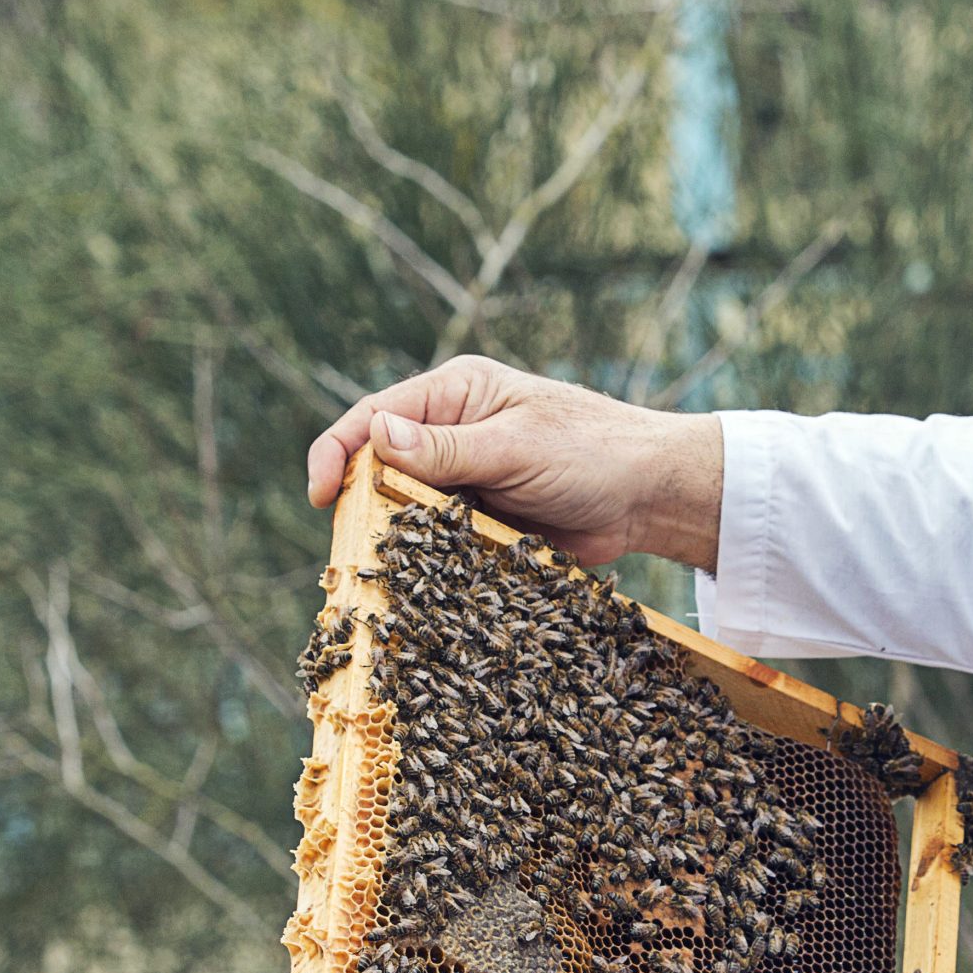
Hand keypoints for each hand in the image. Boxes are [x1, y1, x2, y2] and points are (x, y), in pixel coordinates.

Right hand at [304, 354, 725, 571]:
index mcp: (455, 394)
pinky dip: (431, 557)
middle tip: (348, 542)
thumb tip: (376, 437)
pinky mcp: (484, 518)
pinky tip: (424, 579)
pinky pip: (442, 538)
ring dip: (397, 535)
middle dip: (362, 500)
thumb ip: (447, 448)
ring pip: (408, 508)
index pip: (375, 416)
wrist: (651, 497)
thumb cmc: (594, 452)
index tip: (320, 493)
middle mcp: (453, 431)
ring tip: (383, 566)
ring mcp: (467, 476)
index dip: (338, 451)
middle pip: (382, 465)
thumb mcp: (517, 447)